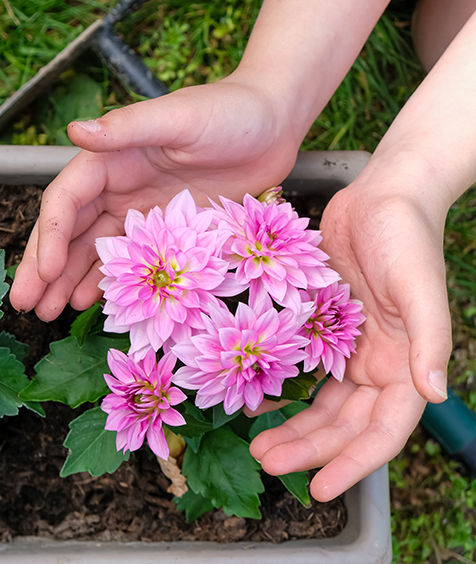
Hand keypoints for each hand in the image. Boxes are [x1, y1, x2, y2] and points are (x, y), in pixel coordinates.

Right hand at [9, 74, 303, 320]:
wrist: (276, 122)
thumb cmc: (230, 111)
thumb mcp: (178, 117)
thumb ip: (127, 127)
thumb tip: (75, 130)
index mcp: (110, 158)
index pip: (66, 201)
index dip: (51, 237)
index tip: (44, 272)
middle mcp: (116, 186)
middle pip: (69, 231)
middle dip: (44, 267)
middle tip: (23, 304)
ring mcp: (139, 212)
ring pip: (92, 251)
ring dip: (67, 281)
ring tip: (46, 314)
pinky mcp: (166, 231)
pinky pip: (129, 262)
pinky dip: (107, 283)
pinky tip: (88, 304)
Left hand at [250, 178, 451, 500]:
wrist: (381, 193)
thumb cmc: (406, 236)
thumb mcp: (419, 287)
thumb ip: (429, 340)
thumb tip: (434, 393)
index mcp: (404, 365)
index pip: (381, 433)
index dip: (353, 465)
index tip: (320, 490)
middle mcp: (376, 364)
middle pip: (342, 426)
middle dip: (308, 450)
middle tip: (267, 462)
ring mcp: (348, 347)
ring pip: (319, 405)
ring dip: (291, 427)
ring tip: (256, 444)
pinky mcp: (322, 326)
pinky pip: (300, 369)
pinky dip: (279, 388)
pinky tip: (251, 399)